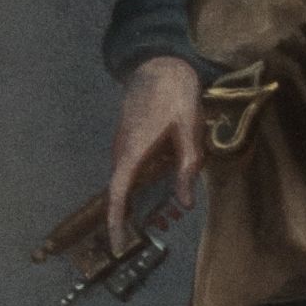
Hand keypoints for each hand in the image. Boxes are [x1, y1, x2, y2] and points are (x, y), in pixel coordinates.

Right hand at [109, 55, 203, 253]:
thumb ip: (188, 168)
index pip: (118, 195)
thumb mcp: (190, 132)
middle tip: (161, 225)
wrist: (160, 62)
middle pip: (125, 191)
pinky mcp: (131, 137)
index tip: (116, 243)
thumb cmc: (176, 96)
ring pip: (132, 178)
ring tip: (169, 208)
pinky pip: (136, 166)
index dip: (116, 221)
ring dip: (146, 194)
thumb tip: (186, 202)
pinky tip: (169, 177)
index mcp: (133, 152)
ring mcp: (124, 143)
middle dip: (137, 213)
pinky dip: (148, 178)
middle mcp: (122, 151)